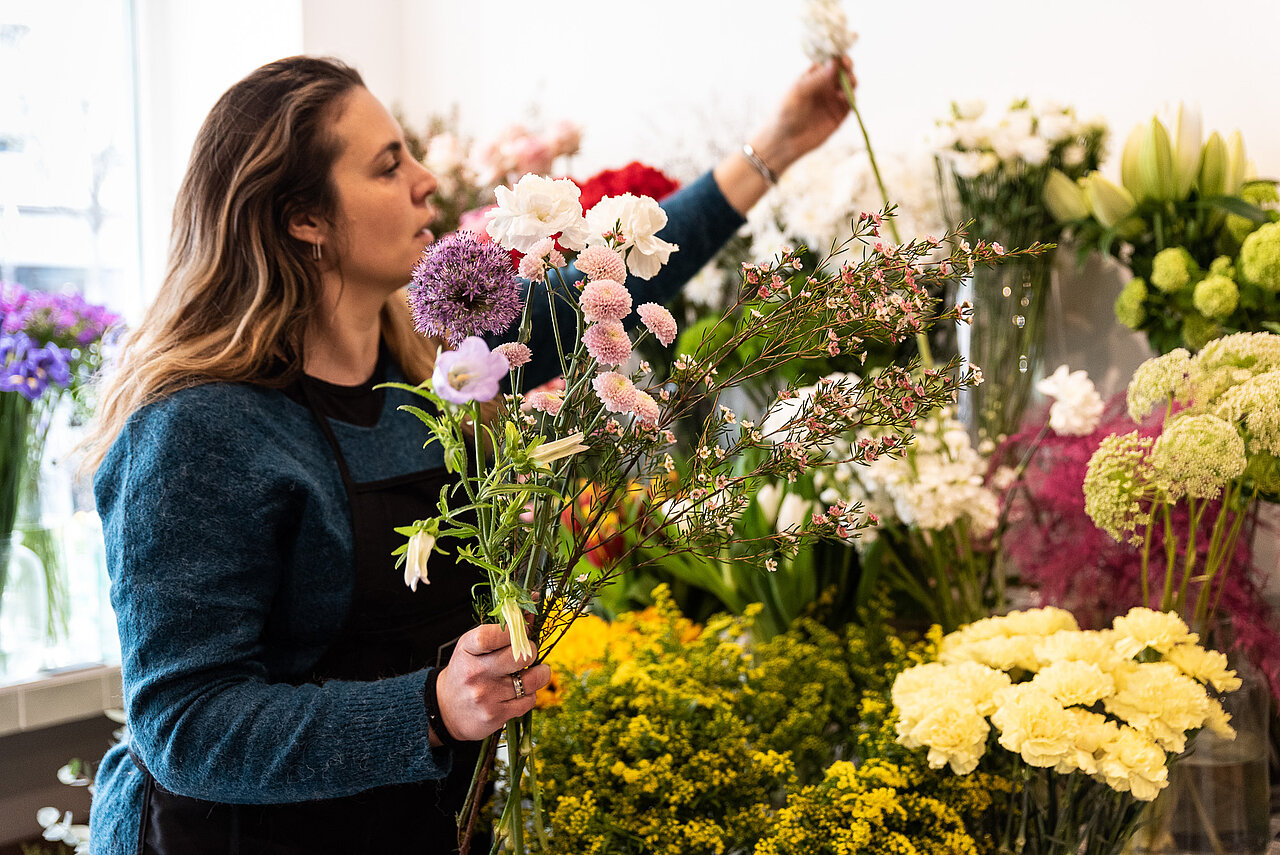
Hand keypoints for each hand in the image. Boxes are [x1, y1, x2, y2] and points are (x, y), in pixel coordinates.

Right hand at [433, 623, 551, 742]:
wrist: (446, 709)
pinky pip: (529, 700)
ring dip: (539, 674)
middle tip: (529, 652)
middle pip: (520, 656)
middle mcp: (475, 673)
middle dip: (532, 651)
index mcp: (467, 650)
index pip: (492, 635)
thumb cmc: (467, 670)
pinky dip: (530, 694)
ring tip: (533, 671)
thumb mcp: (475, 646)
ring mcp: (485, 696)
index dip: (515, 630)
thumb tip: (533, 598)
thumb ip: (504, 625)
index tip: (523, 631)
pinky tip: (521, 691)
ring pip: (532, 680)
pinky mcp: (495, 715)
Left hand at [752, 56, 854, 173]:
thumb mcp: (798, 92)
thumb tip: (835, 62)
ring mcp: (833, 100)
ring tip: (848, 82)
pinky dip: (851, 98)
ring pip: (849, 86)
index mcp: (813, 76)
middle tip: (847, 66)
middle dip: (847, 67)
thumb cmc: (785, 113)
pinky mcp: (839, 116)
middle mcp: (825, 86)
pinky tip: (844, 97)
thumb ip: (817, 78)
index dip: (838, 55)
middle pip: (843, 71)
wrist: (783, 141)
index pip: (830, 61)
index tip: (842, 54)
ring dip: (851, 81)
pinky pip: (850, 104)